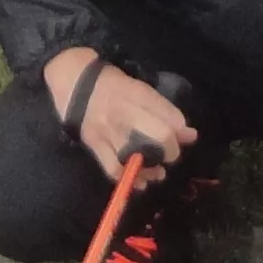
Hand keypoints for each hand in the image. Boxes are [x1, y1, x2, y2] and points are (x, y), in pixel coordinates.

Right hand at [47, 48, 194, 179]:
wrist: (72, 79)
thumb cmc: (109, 82)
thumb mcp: (139, 88)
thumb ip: (163, 110)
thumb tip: (190, 134)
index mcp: (140, 94)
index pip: (172, 118)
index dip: (182, 132)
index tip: (184, 137)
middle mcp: (127, 112)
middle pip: (161, 137)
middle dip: (171, 151)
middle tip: (168, 155)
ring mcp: (110, 129)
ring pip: (140, 156)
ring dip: (152, 169)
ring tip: (157, 173)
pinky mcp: (95, 143)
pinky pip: (114, 168)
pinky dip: (128, 178)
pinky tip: (138, 183)